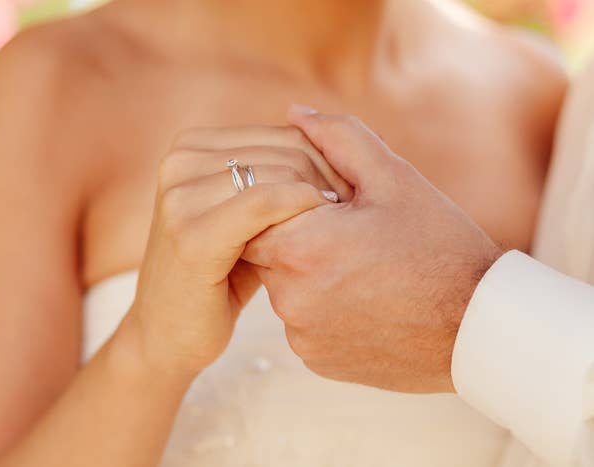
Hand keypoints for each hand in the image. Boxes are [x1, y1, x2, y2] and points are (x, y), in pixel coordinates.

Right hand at [119, 125, 351, 379]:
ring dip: (320, 199)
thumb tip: (331, 145)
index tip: (352, 197)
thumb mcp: (244, 217)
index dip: (329, 164)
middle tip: (353, 217)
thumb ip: (272, 180)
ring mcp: (180, 196)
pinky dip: (301, 211)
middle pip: (286, 151)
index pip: (283, 135)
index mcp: (191, 147)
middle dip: (330, 181)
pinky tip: (320, 234)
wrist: (166, 335)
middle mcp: (180, 161)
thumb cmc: (218, 276)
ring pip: (280, 173)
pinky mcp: (190, 234)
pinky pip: (264, 203)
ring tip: (340, 230)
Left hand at [243, 106, 502, 392]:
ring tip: (359, 268)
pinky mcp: (315, 359)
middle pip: (264, 251)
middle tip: (344, 235)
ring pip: (282, 289)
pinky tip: (362, 299)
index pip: (255, 212)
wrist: (476, 326)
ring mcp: (302, 334)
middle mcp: (291, 297)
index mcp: (302, 246)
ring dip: (307, 273)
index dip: (285, 202)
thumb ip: (338, 139)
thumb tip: (294, 113)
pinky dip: (320, 308)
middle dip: (295, 236)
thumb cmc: (438, 246)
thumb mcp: (393, 179)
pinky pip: (301, 323)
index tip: (320, 205)